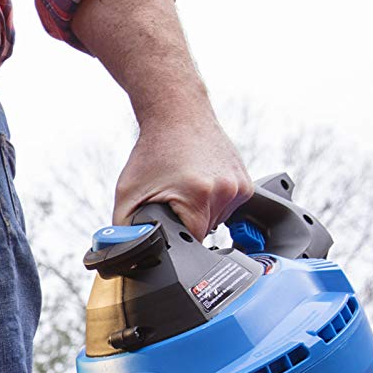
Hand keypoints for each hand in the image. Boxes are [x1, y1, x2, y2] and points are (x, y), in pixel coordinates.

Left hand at [111, 106, 252, 238]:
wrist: (178, 115)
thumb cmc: (153, 151)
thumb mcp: (127, 194)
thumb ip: (125, 231)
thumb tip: (124, 257)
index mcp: (198, 196)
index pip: (190, 243)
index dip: (175, 238)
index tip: (165, 224)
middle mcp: (225, 191)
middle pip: (205, 233)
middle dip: (186, 223)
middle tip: (173, 200)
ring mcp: (240, 187)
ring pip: (218, 222)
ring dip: (201, 214)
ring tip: (187, 189)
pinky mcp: (247, 184)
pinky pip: (228, 209)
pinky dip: (214, 203)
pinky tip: (201, 185)